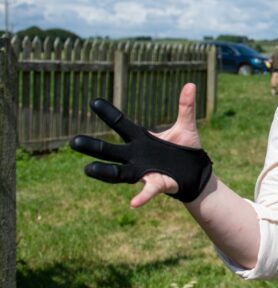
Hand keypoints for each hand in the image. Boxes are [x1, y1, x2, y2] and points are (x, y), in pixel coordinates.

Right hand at [70, 84, 210, 207]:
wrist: (195, 173)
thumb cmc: (185, 149)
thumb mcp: (186, 127)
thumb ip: (186, 107)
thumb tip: (190, 84)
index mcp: (141, 139)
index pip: (120, 124)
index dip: (108, 113)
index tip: (94, 101)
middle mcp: (136, 155)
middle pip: (110, 150)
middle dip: (93, 146)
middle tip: (73, 142)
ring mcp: (143, 171)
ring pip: (119, 172)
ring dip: (104, 172)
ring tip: (88, 169)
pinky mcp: (157, 184)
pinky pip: (147, 191)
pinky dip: (142, 196)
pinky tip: (133, 203)